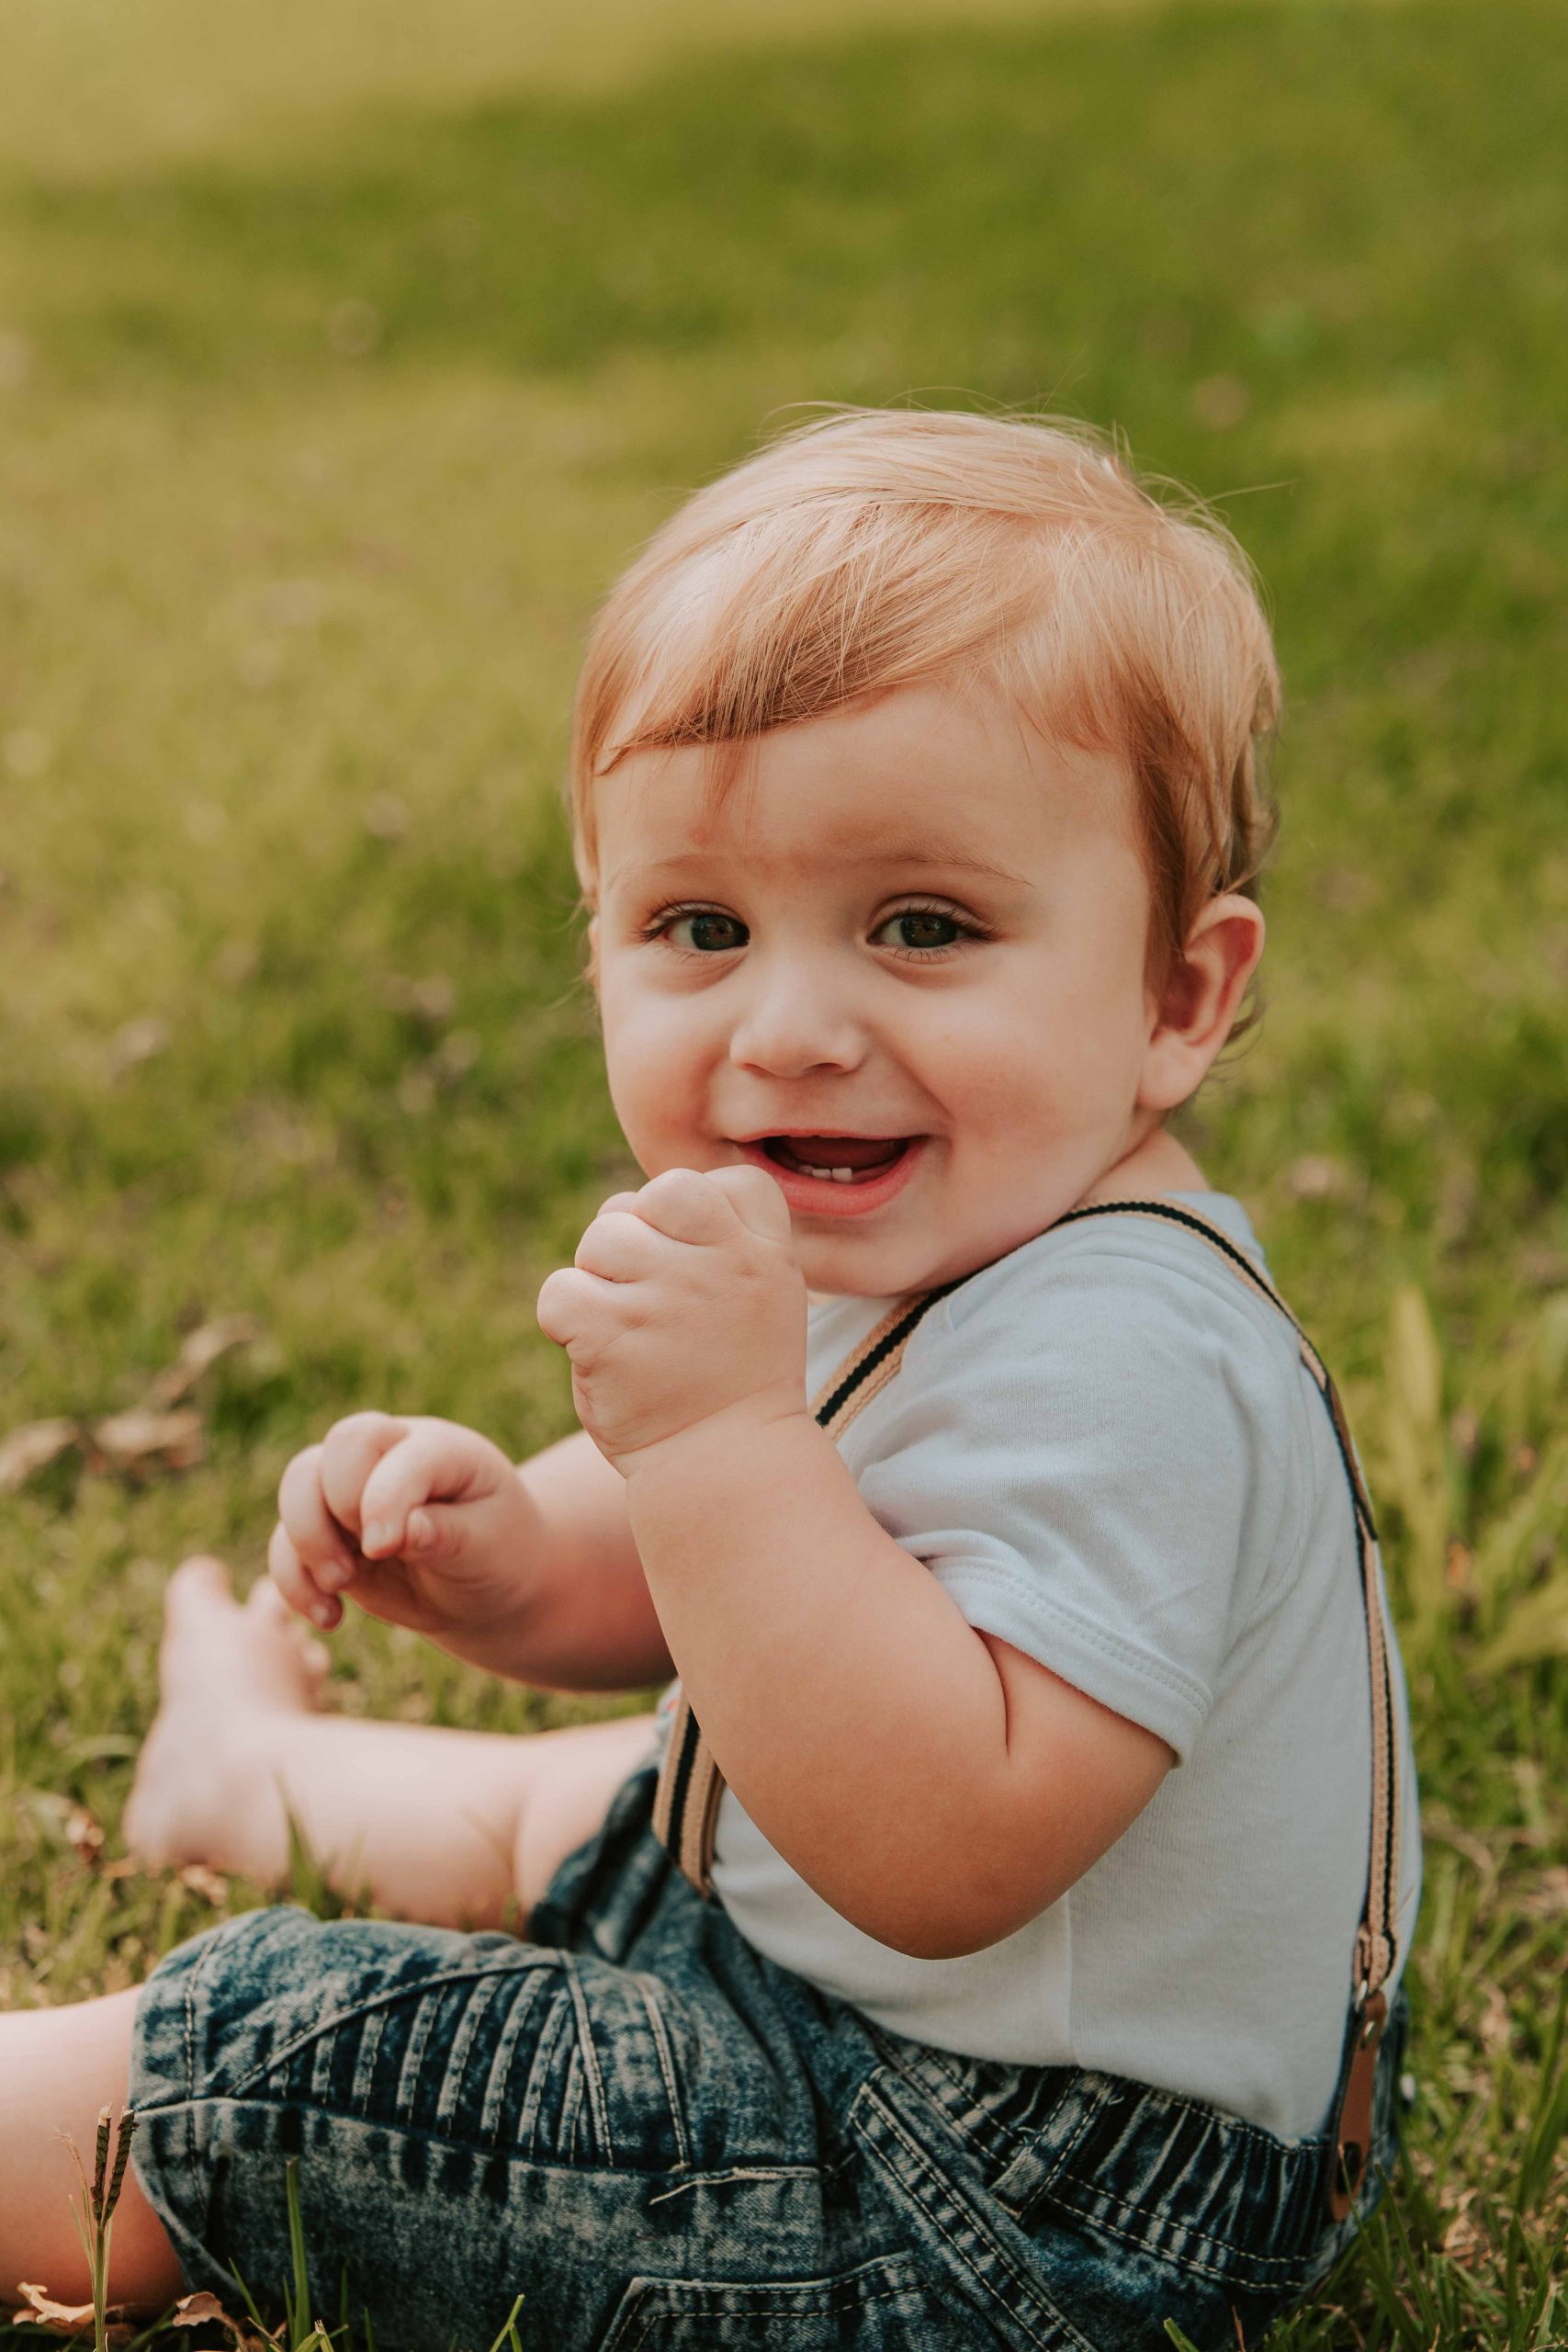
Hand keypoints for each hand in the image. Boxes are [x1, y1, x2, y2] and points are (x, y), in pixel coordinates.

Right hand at [271, 1412, 538, 1633]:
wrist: (485, 1588)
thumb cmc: (496, 1554)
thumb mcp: (488, 1545)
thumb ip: (446, 1533)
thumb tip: (402, 1531)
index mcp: (436, 1446)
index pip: (384, 1445)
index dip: (376, 1495)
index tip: (385, 1549)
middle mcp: (389, 1455)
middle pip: (334, 1449)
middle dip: (335, 1508)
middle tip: (368, 1559)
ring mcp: (352, 1490)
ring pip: (298, 1485)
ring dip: (307, 1541)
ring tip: (341, 1587)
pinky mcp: (328, 1534)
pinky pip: (285, 1544)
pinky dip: (295, 1582)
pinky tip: (330, 1617)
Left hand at [536, 1165, 807, 1474]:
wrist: (725, 1467)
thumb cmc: (734, 1379)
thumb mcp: (763, 1295)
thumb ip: (720, 1239)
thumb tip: (635, 1202)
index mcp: (764, 1250)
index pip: (717, 1182)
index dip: (688, 1218)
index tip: (697, 1269)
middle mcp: (721, 1262)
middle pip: (645, 1199)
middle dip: (634, 1241)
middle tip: (651, 1303)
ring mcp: (666, 1296)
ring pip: (599, 1239)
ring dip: (599, 1281)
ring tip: (630, 1331)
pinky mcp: (612, 1333)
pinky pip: (559, 1290)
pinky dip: (564, 1321)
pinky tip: (597, 1352)